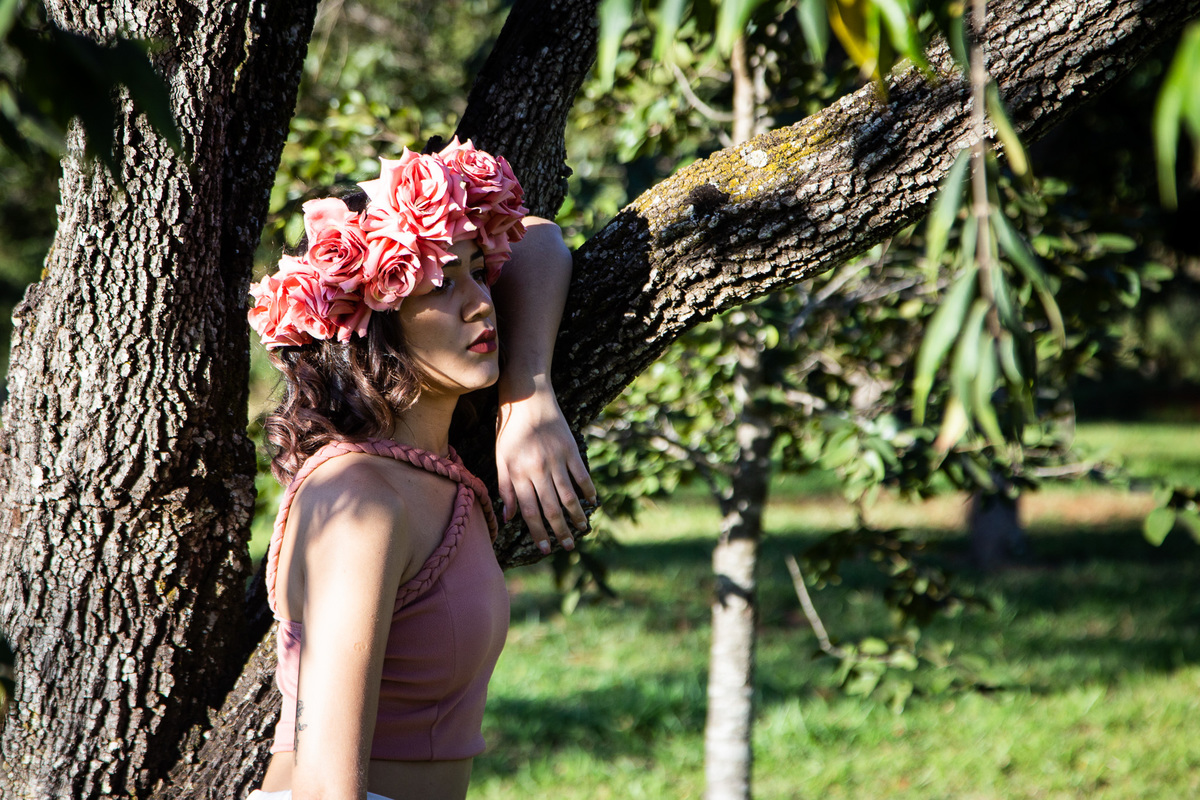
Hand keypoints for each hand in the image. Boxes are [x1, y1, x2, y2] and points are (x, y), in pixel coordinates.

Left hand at [495, 376, 596, 553]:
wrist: (527, 398)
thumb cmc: (509, 430)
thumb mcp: (500, 458)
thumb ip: (505, 488)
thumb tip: (509, 517)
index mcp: (518, 473)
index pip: (529, 511)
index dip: (538, 532)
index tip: (545, 548)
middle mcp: (538, 469)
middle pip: (551, 508)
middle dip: (560, 531)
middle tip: (567, 547)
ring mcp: (556, 459)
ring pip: (569, 495)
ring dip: (576, 516)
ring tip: (581, 530)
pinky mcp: (570, 448)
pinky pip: (581, 474)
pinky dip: (588, 490)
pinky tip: (592, 502)